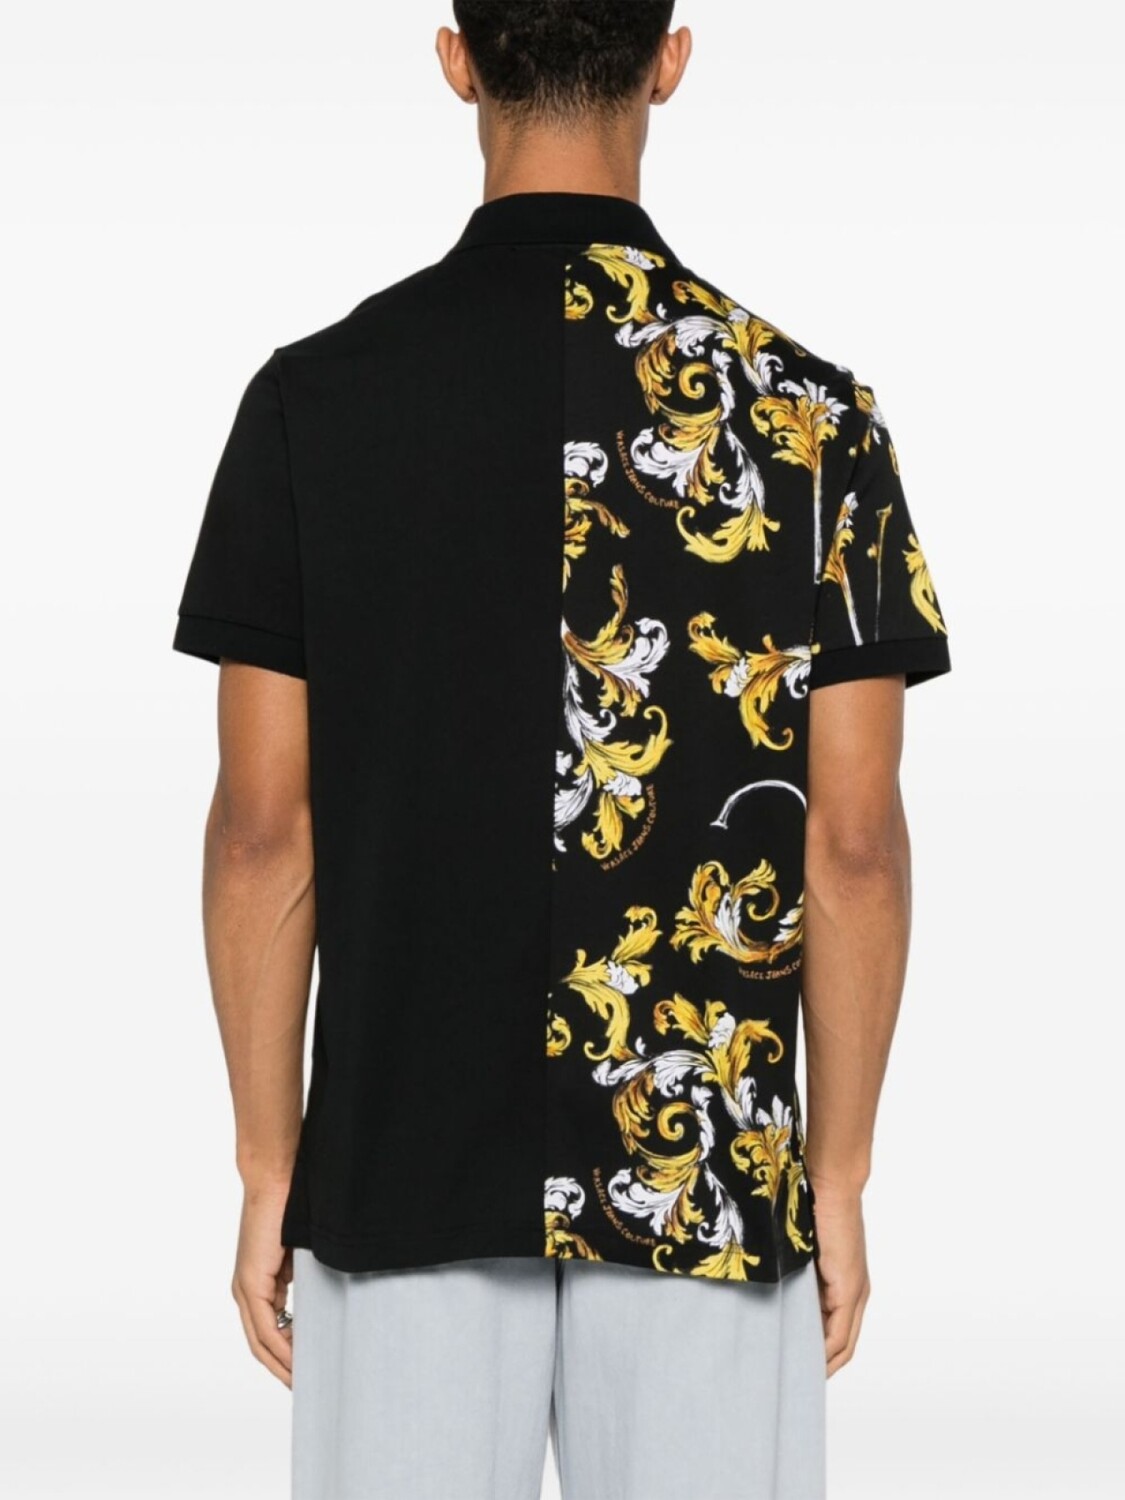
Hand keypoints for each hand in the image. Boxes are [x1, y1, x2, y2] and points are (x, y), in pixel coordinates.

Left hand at [232, 1180, 293, 1387]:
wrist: (276, 1179)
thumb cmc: (290, 1207)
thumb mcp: (298, 1254)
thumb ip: (299, 1279)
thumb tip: (315, 1301)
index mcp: (256, 1284)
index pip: (268, 1331)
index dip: (284, 1354)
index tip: (304, 1368)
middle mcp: (245, 1291)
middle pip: (261, 1345)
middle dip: (283, 1368)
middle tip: (305, 1387)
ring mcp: (246, 1289)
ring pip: (261, 1341)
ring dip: (281, 1364)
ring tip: (303, 1382)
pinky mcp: (251, 1283)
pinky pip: (265, 1327)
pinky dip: (281, 1348)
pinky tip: (297, 1360)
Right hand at [810, 1182, 870, 1376]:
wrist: (830, 1185)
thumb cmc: (812, 1208)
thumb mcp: (805, 1251)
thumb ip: (799, 1274)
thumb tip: (775, 1290)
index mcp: (846, 1284)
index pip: (838, 1332)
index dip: (820, 1353)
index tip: (797, 1364)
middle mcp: (856, 1293)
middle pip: (843, 1347)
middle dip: (821, 1366)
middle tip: (793, 1380)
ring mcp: (855, 1292)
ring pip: (843, 1345)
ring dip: (822, 1363)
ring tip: (796, 1376)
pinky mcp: (849, 1289)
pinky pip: (839, 1334)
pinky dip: (824, 1353)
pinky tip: (806, 1361)